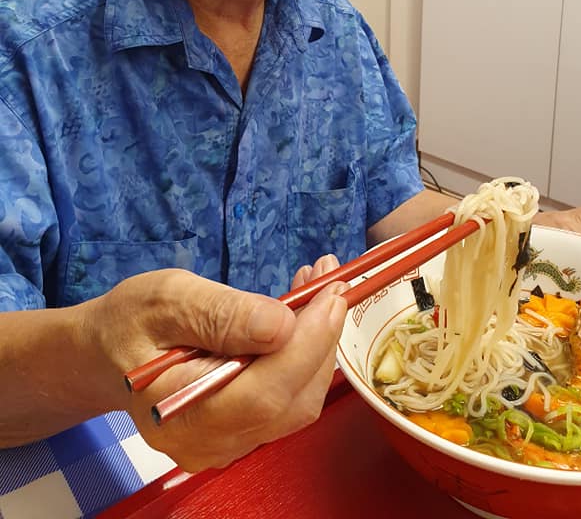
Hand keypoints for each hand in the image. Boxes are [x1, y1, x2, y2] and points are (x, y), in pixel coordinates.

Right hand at [84, 266, 347, 470]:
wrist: (107, 352)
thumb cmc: (130, 322)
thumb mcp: (168, 299)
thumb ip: (221, 314)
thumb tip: (281, 324)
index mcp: (182, 415)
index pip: (266, 392)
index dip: (309, 342)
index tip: (332, 290)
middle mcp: (209, 443)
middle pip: (291, 399)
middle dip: (321, 335)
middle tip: (329, 277)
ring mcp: (228, 443)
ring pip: (298, 399)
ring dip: (318, 340)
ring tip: (316, 286)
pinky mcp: (242, 430)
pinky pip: (288, 396)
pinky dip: (304, 353)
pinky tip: (300, 313)